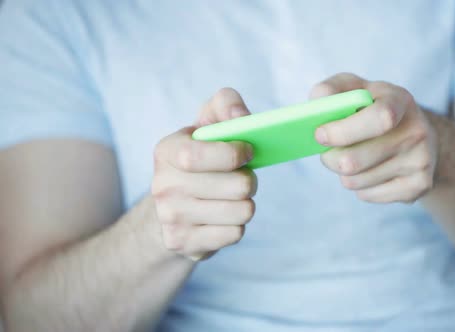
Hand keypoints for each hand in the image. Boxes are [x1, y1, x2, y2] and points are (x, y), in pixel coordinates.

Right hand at [151, 88, 256, 260]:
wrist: (169, 211)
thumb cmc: (199, 160)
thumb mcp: (206, 126)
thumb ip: (225, 105)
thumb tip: (242, 117)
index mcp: (166, 151)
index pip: (198, 155)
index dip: (234, 154)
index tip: (248, 152)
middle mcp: (162, 185)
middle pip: (236, 186)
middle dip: (249, 181)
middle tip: (242, 178)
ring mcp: (170, 218)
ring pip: (242, 211)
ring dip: (246, 203)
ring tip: (232, 197)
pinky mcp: (183, 243)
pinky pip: (235, 233)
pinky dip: (237, 225)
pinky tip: (222, 217)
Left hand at [312, 73, 436, 202]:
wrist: (419, 136)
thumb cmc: (375, 109)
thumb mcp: (357, 89)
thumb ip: (333, 89)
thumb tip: (317, 102)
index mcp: (400, 100)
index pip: (379, 118)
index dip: (343, 131)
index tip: (320, 135)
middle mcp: (416, 131)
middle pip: (354, 161)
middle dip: (330, 158)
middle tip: (327, 151)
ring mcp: (420, 160)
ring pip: (356, 181)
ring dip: (344, 173)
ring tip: (352, 158)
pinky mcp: (419, 186)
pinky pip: (366, 195)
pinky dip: (359, 186)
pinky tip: (370, 171)